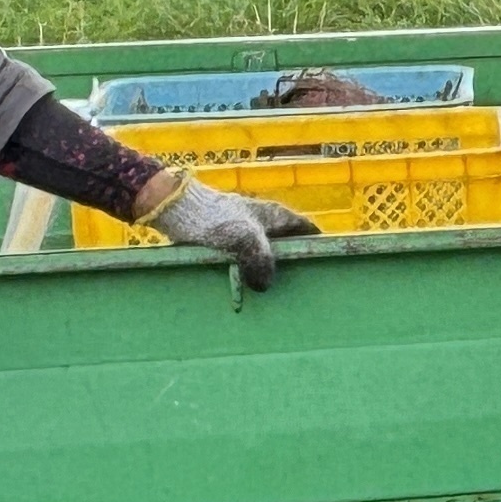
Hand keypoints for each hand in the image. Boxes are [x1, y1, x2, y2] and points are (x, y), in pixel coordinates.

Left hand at [141, 173, 319, 287]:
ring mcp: (242, 229)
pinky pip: (243, 259)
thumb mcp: (243, 239)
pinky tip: (242, 287)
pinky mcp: (223, 239)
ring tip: (271, 293)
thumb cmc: (213, 218)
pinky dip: (247, 271)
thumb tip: (265, 285)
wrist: (173, 208)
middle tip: (300, 286)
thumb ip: (260, 260)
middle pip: (286, 241)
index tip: (326, 262)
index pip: (305, 227)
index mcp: (273, 215)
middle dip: (293, 260)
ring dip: (268, 268)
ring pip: (264, 251)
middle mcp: (261, 220)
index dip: (317, 242)